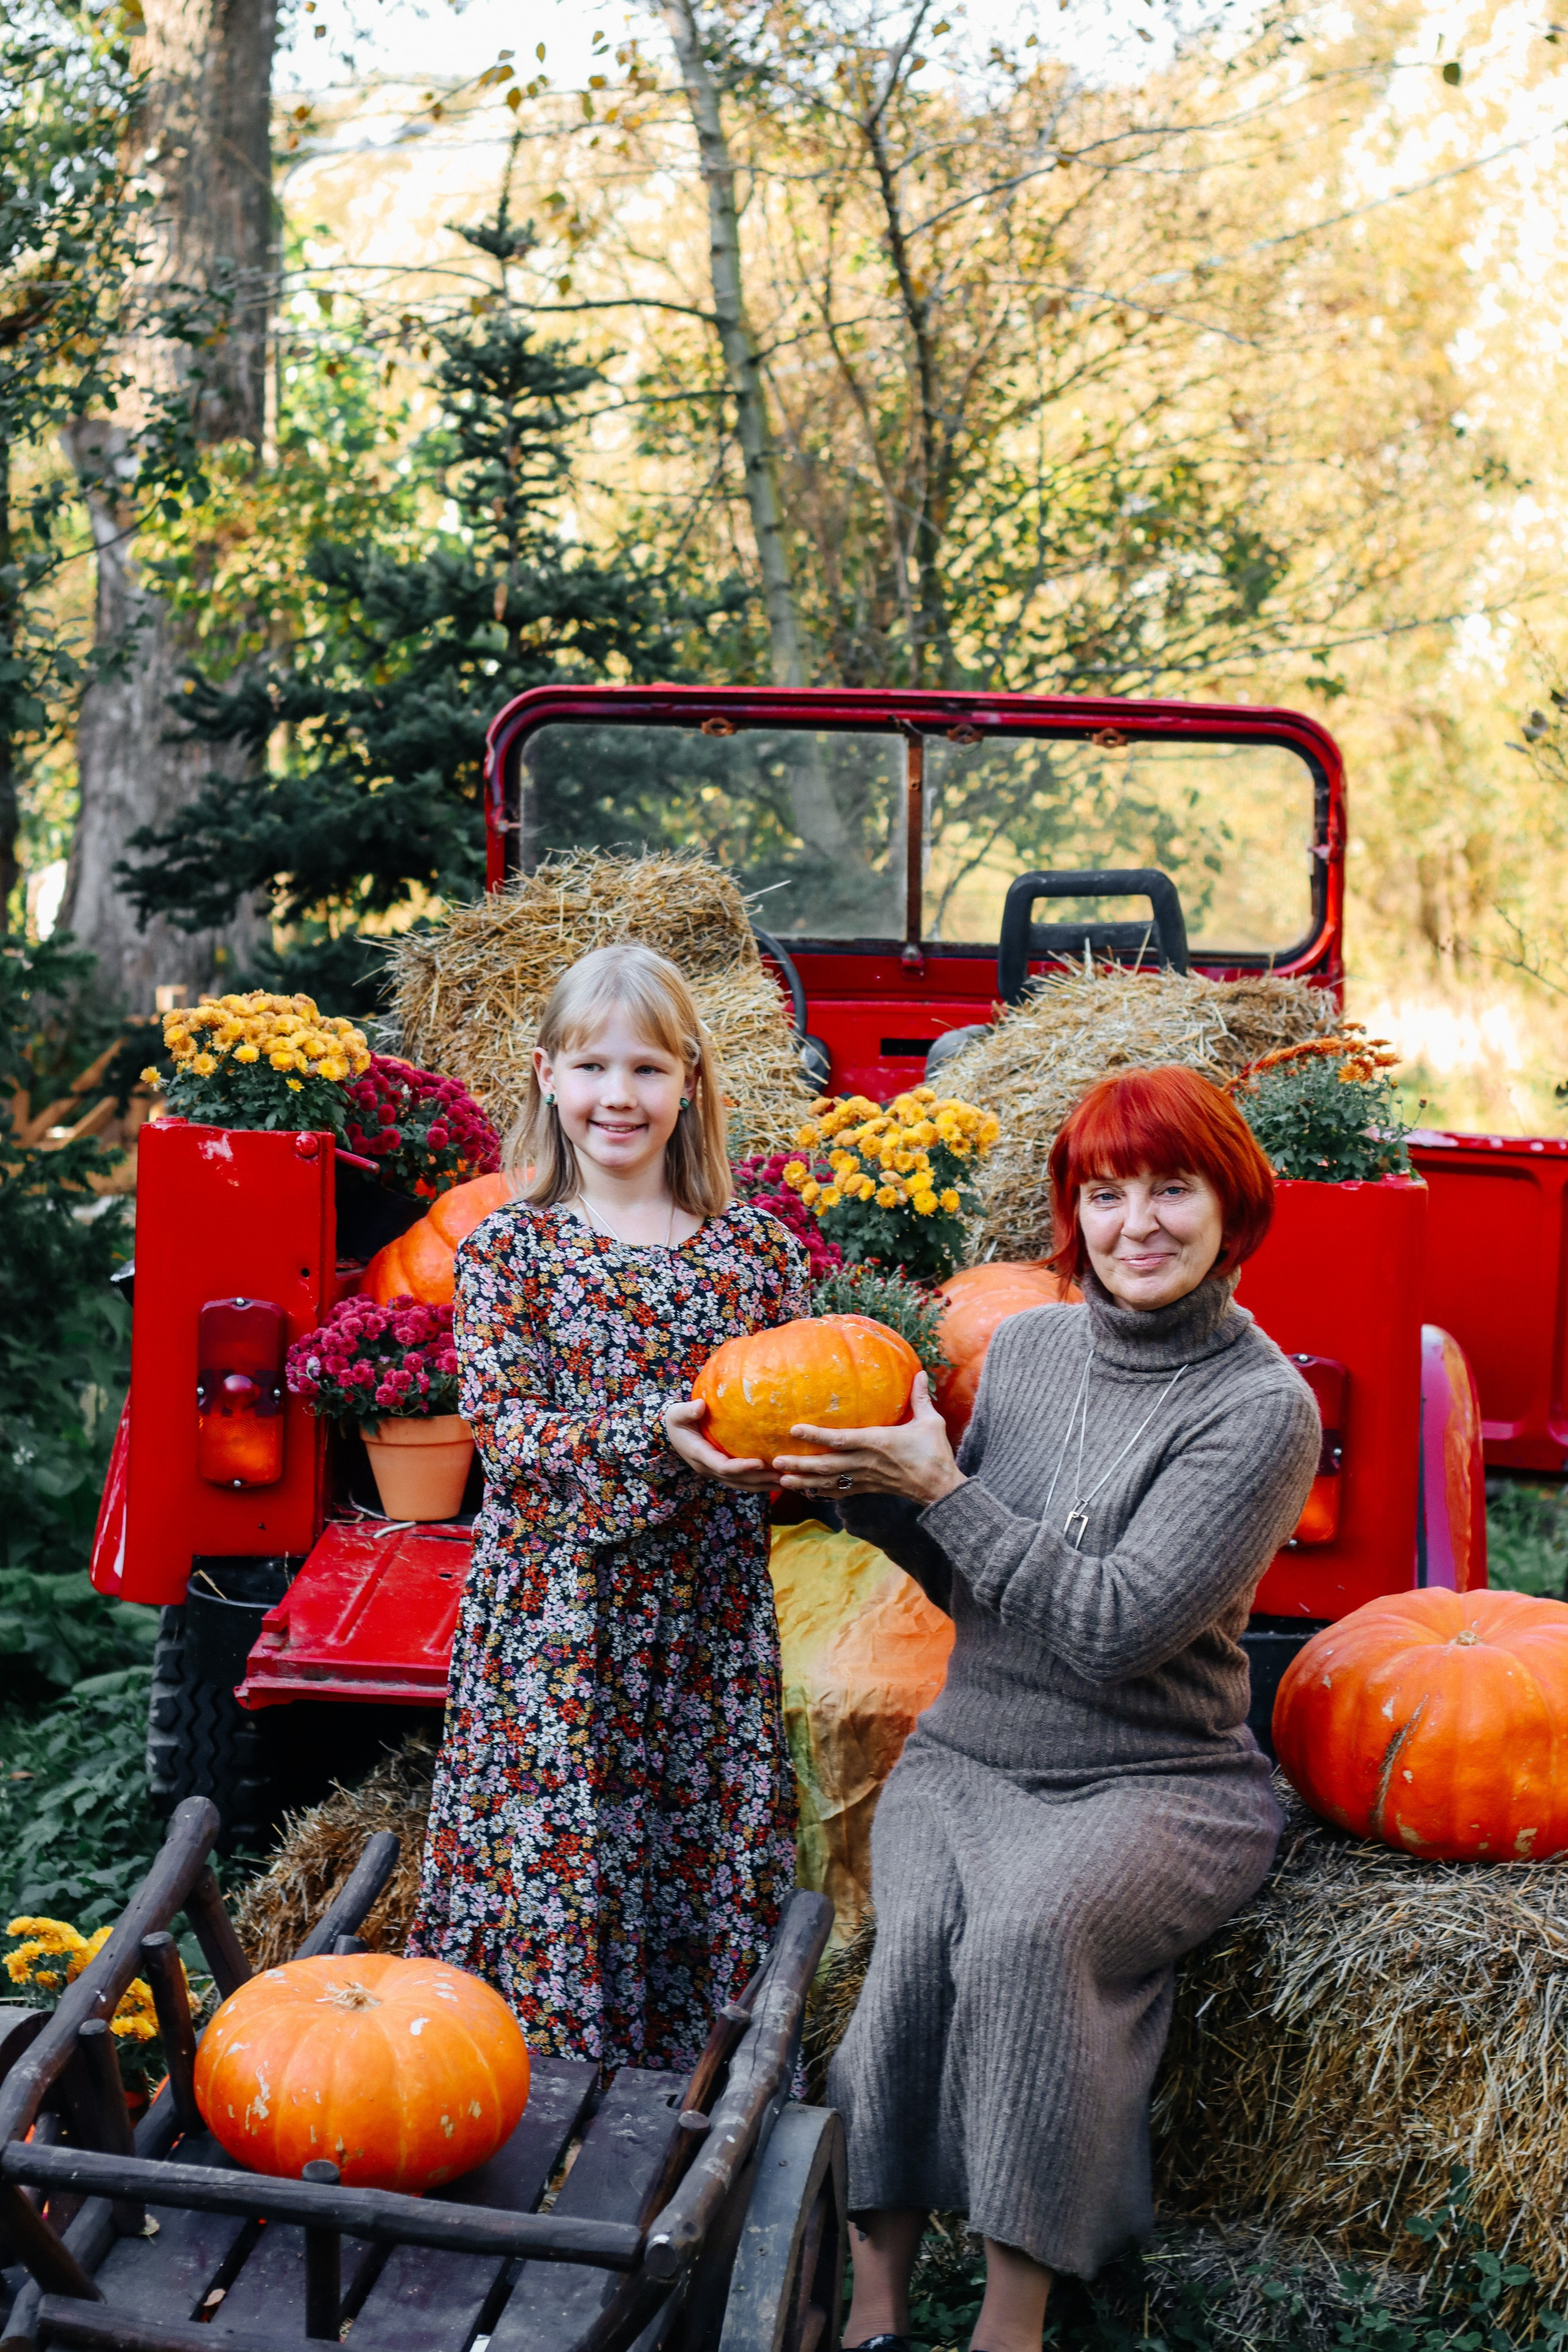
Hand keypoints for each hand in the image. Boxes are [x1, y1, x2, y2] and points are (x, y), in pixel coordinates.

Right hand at [664, 1397, 777, 1491]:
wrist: (671, 1434)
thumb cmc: (676, 1421)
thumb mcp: (677, 1413)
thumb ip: (687, 1411)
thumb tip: (700, 1406)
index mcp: (699, 1455)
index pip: (722, 1466)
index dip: (741, 1467)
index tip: (760, 1462)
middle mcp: (708, 1468)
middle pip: (736, 1480)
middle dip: (759, 1480)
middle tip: (782, 1476)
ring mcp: (714, 1472)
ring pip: (740, 1484)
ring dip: (762, 1485)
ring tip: (785, 1482)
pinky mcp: (721, 1472)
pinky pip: (741, 1481)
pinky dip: (758, 1483)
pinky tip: (776, 1481)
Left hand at [773, 1373, 965, 1508]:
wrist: (940, 1488)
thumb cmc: (935, 1453)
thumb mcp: (931, 1422)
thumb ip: (921, 1398)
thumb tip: (920, 1373)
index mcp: (877, 1443)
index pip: (840, 1439)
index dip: (816, 1435)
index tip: (794, 1429)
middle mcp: (866, 1462)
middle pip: (827, 1465)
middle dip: (800, 1463)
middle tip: (776, 1460)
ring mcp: (865, 1478)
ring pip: (829, 1481)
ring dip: (804, 1480)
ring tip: (781, 1478)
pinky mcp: (868, 1488)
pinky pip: (840, 1492)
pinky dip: (821, 1492)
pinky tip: (805, 1490)